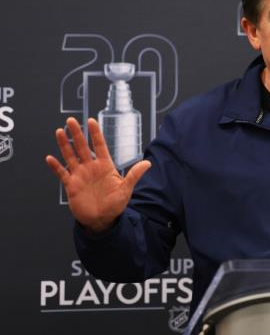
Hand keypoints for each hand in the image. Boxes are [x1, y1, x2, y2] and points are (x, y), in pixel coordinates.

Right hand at [46, 117, 150, 233]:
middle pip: (83, 147)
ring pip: (71, 156)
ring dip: (64, 145)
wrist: (102, 220)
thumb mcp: (126, 189)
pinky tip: (50, 158)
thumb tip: (148, 163)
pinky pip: (62, 173)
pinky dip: (56, 166)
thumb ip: (134, 175)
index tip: (91, 121)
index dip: (95, 134)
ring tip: (59, 131)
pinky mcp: (71, 185)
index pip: (100, 146)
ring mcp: (80, 175)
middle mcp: (91, 168)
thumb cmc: (115, 205)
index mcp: (105, 166)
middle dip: (77, 134)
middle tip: (71, 120)